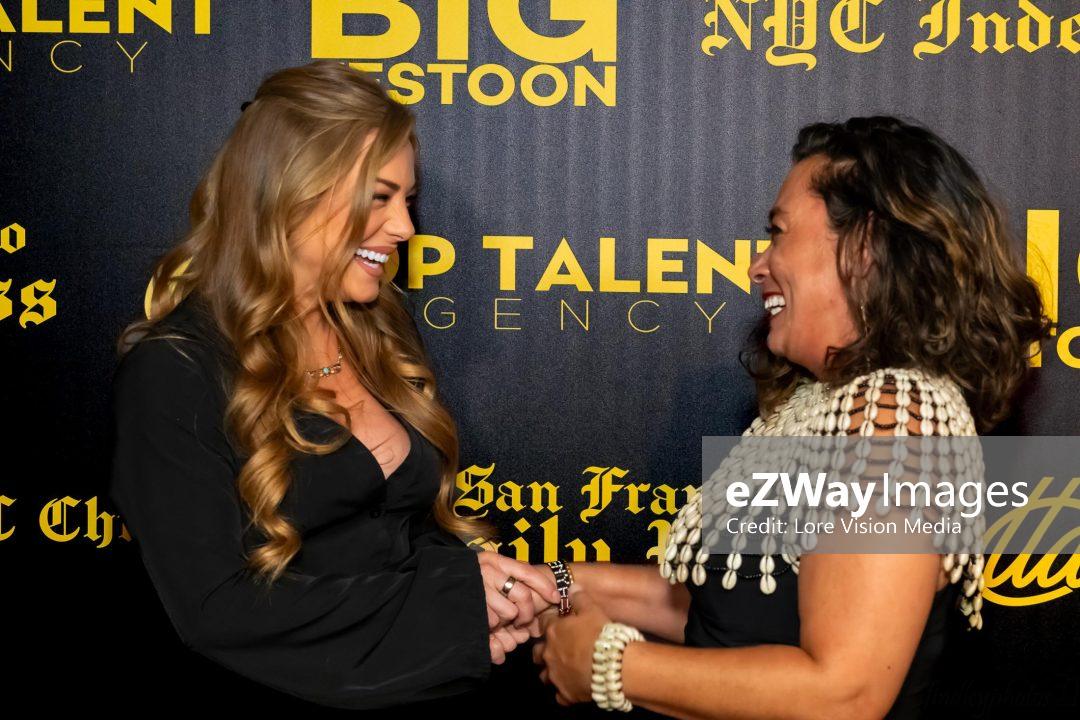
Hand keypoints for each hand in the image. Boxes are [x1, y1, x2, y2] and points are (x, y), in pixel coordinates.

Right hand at [477, 552, 560, 658]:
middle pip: (523, 595)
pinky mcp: (470, 608)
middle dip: (526, 613)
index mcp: (494, 560)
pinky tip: (484, 627)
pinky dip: (491, 631)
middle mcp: (486, 571)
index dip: (544, 585)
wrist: (434, 588)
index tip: (555, 597)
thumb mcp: (489, 573)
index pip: (526, 570)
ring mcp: (477, 589)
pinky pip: (492, 624)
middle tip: (521, 621)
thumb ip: (512, 580)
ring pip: (508, 613)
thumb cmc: (468, 583)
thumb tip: (541, 599)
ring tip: (494, 622)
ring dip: (504, 623)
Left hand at [533, 591, 611, 705]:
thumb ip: (579, 597)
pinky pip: (560, 696)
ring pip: (545, 676)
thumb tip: (571, 585)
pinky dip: (565, 692)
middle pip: (537, 653)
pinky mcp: (566, 694)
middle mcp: (549, 654)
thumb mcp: (592, 608)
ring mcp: (556, 676)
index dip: (551, 622)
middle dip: (544, 650)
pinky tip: (574, 688)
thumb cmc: (600, 633)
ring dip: (551, 672)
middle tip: (558, 648)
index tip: (558, 622)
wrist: (612, 664)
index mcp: (553, 632)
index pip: (544, 624)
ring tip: (564, 670)